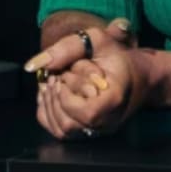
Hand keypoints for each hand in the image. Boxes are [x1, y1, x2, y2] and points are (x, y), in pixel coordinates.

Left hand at [25, 18, 148, 139]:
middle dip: (55, 98)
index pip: (87, 113)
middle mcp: (108, 121)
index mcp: (115, 98)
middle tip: (57, 76)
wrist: (137, 74)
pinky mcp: (89, 131)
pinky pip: (57, 130)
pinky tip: (52, 93)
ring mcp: (98, 130)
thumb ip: (66, 49)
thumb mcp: (96, 40)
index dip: (68, 97)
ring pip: (62, 130)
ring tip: (55, 84)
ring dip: (50, 105)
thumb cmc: (117, 55)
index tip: (65, 76)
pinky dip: (48, 111)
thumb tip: (33, 65)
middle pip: (69, 125)